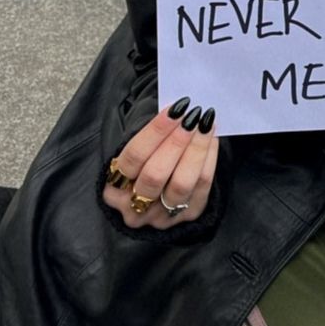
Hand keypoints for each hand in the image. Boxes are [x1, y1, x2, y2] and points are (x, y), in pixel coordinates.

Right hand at [102, 97, 218, 228]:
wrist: (158, 198)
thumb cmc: (144, 164)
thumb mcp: (135, 153)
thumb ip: (150, 136)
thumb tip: (177, 109)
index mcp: (113, 189)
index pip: (134, 157)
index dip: (156, 131)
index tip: (176, 108)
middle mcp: (135, 208)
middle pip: (156, 173)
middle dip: (177, 140)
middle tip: (192, 115)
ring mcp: (162, 216)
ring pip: (181, 183)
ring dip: (196, 149)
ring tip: (205, 123)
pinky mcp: (188, 216)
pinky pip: (202, 186)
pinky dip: (209, 159)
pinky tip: (211, 138)